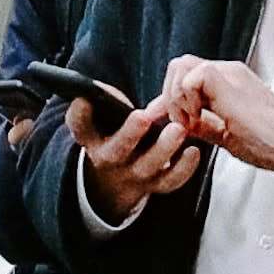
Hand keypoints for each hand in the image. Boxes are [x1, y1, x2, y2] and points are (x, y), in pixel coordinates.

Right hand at [80, 92, 207, 217]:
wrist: (117, 174)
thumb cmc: (110, 131)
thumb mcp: (99, 116)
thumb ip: (101, 100)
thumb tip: (99, 89)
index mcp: (91, 137)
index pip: (79, 125)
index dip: (80, 114)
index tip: (85, 100)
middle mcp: (109, 158)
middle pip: (117, 150)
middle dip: (129, 133)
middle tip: (142, 116)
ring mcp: (133, 173)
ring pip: (147, 166)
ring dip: (163, 149)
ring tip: (178, 130)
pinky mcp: (155, 183)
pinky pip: (170, 181)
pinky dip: (184, 169)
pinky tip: (194, 151)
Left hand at [161, 57, 273, 177]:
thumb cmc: (272, 143)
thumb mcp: (227, 135)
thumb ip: (203, 125)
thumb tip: (181, 124)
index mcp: (229, 83)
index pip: (185, 76)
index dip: (166, 98)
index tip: (159, 118)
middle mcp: (228, 73)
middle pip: (179, 65)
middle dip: (169, 95)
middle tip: (182, 123)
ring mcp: (230, 75)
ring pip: (182, 66)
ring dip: (177, 97)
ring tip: (191, 122)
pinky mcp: (230, 82)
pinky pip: (192, 77)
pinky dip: (187, 99)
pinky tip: (199, 118)